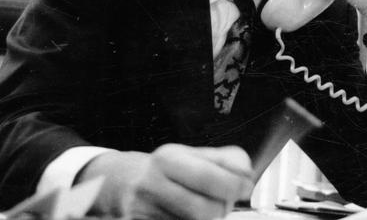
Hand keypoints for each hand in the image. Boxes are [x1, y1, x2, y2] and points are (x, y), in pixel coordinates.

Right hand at [76, 144, 253, 219]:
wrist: (120, 183)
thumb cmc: (161, 169)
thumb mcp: (189, 154)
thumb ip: (223, 159)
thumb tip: (247, 170)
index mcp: (167, 160)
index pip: (209, 177)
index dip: (235, 185)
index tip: (245, 186)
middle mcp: (152, 185)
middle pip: (204, 209)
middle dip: (222, 207)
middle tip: (225, 200)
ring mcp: (143, 211)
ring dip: (208, 218)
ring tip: (204, 205)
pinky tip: (185, 215)